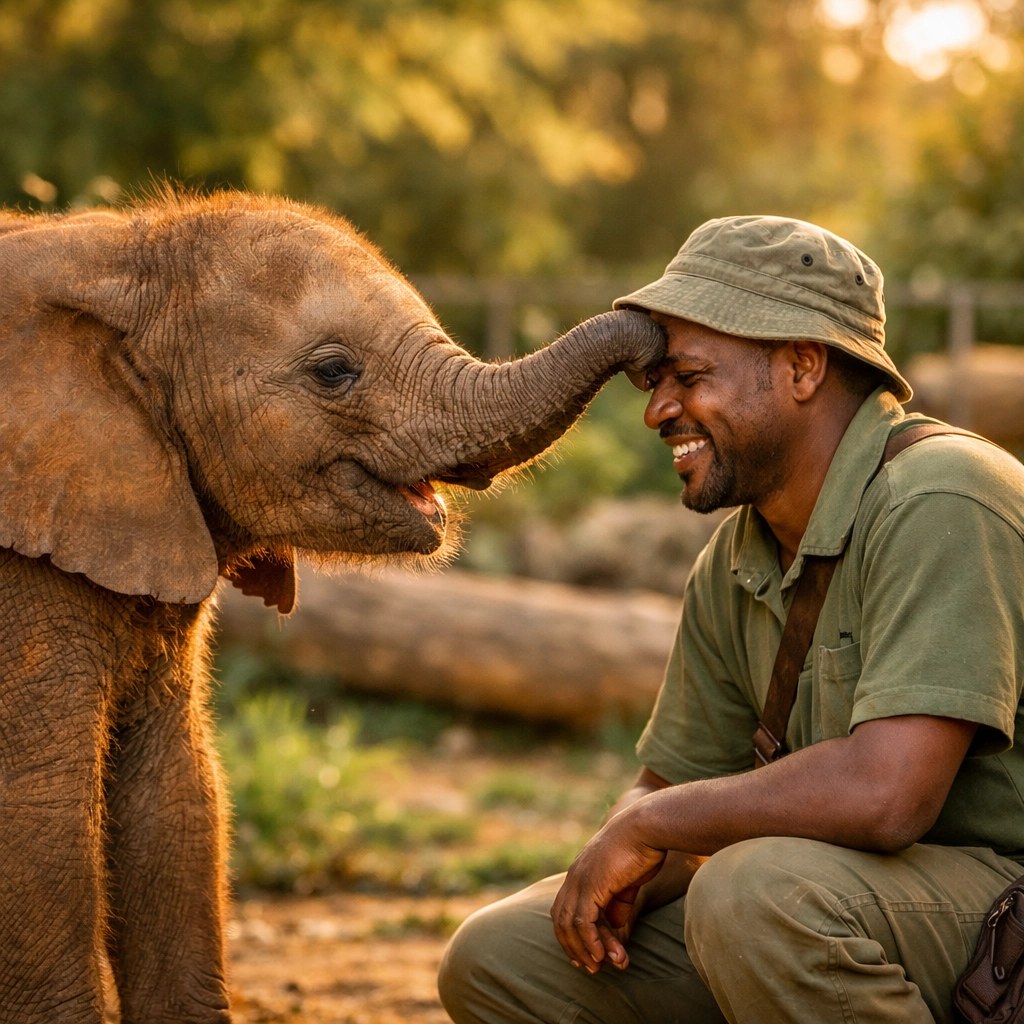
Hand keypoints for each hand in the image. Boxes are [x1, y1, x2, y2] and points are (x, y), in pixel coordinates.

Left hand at [550, 812, 664, 972]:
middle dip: (573, 946)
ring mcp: (580, 879)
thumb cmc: (642, 848)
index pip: (565, 908)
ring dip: (584, 949)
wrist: (647, 827)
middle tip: (589, 967)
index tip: (583, 954)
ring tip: (598, 967)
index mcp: (581, 871)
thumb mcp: (627, 881)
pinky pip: (584, 922)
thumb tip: (614, 925)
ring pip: (570, 924)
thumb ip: (618, 902)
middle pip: (561, 919)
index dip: (570, 934)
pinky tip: (603, 955)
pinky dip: (591, 942)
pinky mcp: (591, 885)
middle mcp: (575, 875)